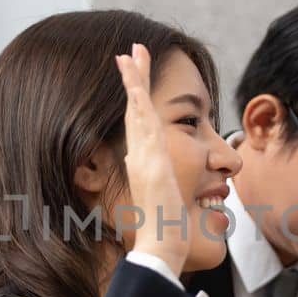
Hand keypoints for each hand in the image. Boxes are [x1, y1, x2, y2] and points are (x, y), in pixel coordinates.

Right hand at [114, 44, 188, 274]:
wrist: (160, 246)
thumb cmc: (166, 231)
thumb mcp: (167, 199)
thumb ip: (161, 183)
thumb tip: (154, 175)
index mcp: (144, 163)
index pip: (139, 124)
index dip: (135, 99)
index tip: (134, 78)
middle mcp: (140, 156)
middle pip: (135, 109)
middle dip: (133, 78)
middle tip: (130, 50)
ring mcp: (143, 157)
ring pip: (136, 109)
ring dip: (133, 79)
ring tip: (130, 52)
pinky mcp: (149, 160)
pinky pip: (140, 123)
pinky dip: (135, 100)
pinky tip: (133, 80)